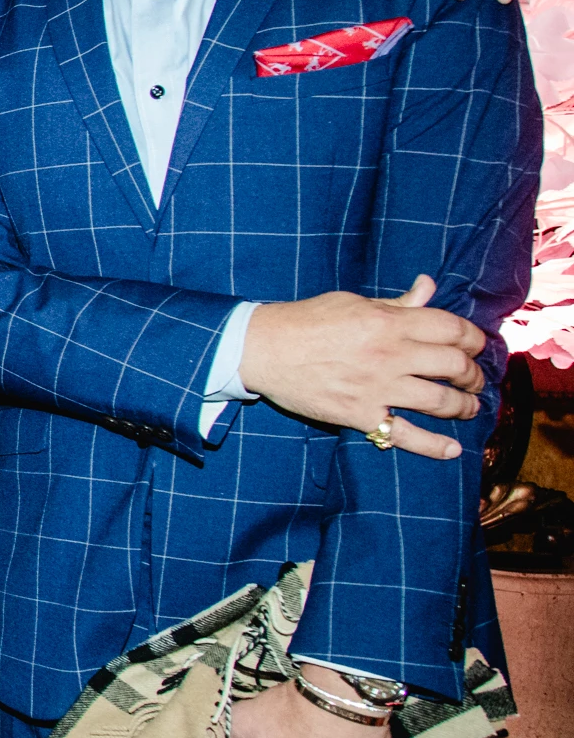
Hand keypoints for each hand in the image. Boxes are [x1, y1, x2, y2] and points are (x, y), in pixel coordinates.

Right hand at [238, 275, 484, 457]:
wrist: (261, 348)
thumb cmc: (305, 320)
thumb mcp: (353, 302)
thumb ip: (397, 302)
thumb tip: (429, 287)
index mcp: (389, 322)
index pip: (453, 329)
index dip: (474, 338)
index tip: (477, 345)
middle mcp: (389, 355)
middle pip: (454, 366)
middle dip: (473, 374)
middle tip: (473, 379)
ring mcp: (376, 388)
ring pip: (440, 402)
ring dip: (464, 406)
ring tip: (468, 407)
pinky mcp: (359, 414)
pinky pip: (404, 435)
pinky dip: (433, 445)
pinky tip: (452, 449)